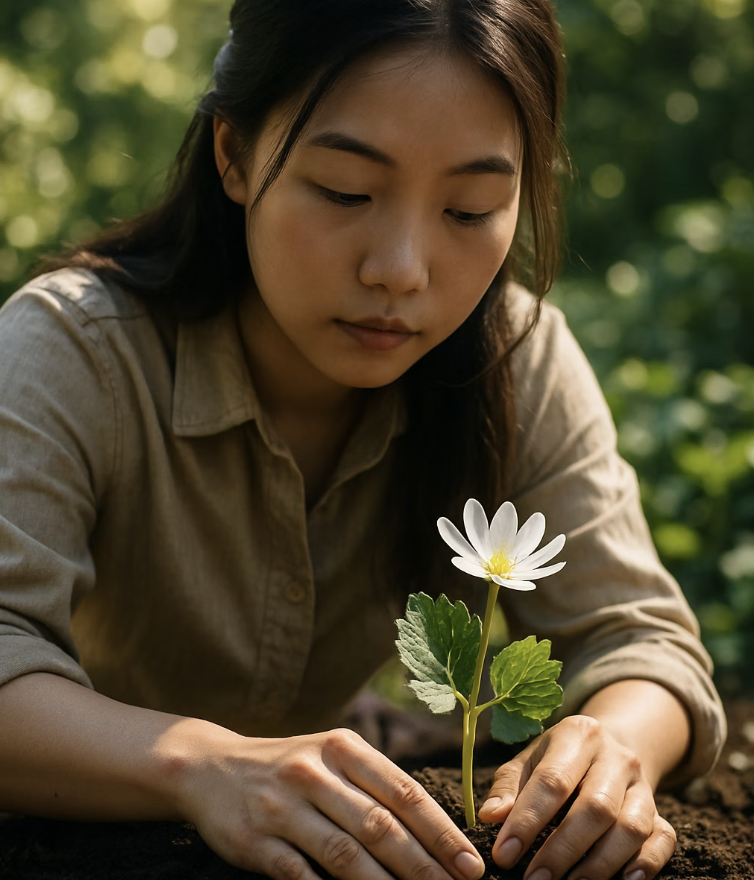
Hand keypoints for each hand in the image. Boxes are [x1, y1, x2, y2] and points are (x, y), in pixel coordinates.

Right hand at [178, 726, 484, 879]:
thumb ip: (374, 783)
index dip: (440, 831)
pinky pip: (300, 875)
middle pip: (380, 826)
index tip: (470, 864)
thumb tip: (434, 830)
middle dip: (424, 866)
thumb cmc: (288, 764)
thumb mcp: (330, 754)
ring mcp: (283, 807)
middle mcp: (314, 773)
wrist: (209, 766)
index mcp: (341, 748)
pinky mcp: (255, 841)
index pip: (402, 791)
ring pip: (345, 854)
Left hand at [477, 715, 676, 879]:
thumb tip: (491, 817)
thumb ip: (508, 787)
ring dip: (599, 865)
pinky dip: (646, 865)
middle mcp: (616, 757)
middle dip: (562, 850)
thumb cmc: (558, 759)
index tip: (504, 855)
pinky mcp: (661, 811)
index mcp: (578, 734)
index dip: (527, 821)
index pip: (552, 781)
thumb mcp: (529, 760)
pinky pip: (662, 840)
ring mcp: (642, 785)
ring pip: (630, 828)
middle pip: (595, 807)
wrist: (612, 747)